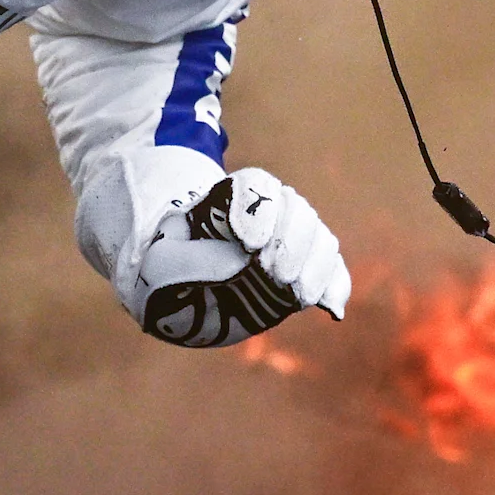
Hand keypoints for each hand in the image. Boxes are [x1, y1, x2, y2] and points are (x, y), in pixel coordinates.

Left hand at [135, 165, 350, 347]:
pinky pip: (332, 271)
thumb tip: (241, 262)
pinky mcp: (301, 276)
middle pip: (294, 207)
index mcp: (225, 203)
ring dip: (315, 264)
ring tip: (296, 295)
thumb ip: (191, 260)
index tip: (248, 244)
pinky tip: (330, 308)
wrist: (177, 301)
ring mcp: (286, 246)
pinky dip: (336, 286)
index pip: (255, 186)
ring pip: (318, 235)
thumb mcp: (158, 266)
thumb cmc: (163, 277)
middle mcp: (262, 218)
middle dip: (291, 240)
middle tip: (276, 275)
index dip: (259, 210)